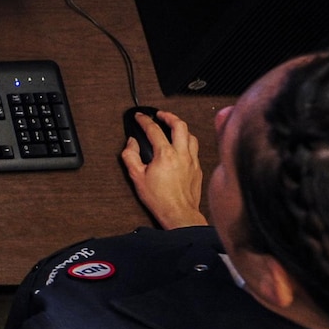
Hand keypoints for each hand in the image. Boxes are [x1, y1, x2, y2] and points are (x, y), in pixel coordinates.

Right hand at [119, 110, 206, 228]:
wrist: (179, 213)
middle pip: (179, 125)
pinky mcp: (197, 168)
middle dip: (168, 116)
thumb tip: (131, 144)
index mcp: (165, 154)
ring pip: (190, 135)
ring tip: (173, 127)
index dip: (145, 120)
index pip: (154, 129)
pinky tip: (182, 145)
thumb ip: (130, 156)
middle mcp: (181, 154)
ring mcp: (192, 160)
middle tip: (160, 114)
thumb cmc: (160, 199)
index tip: (140, 117)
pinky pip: (195, 148)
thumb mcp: (137, 177)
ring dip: (181, 127)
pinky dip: (188, 141)